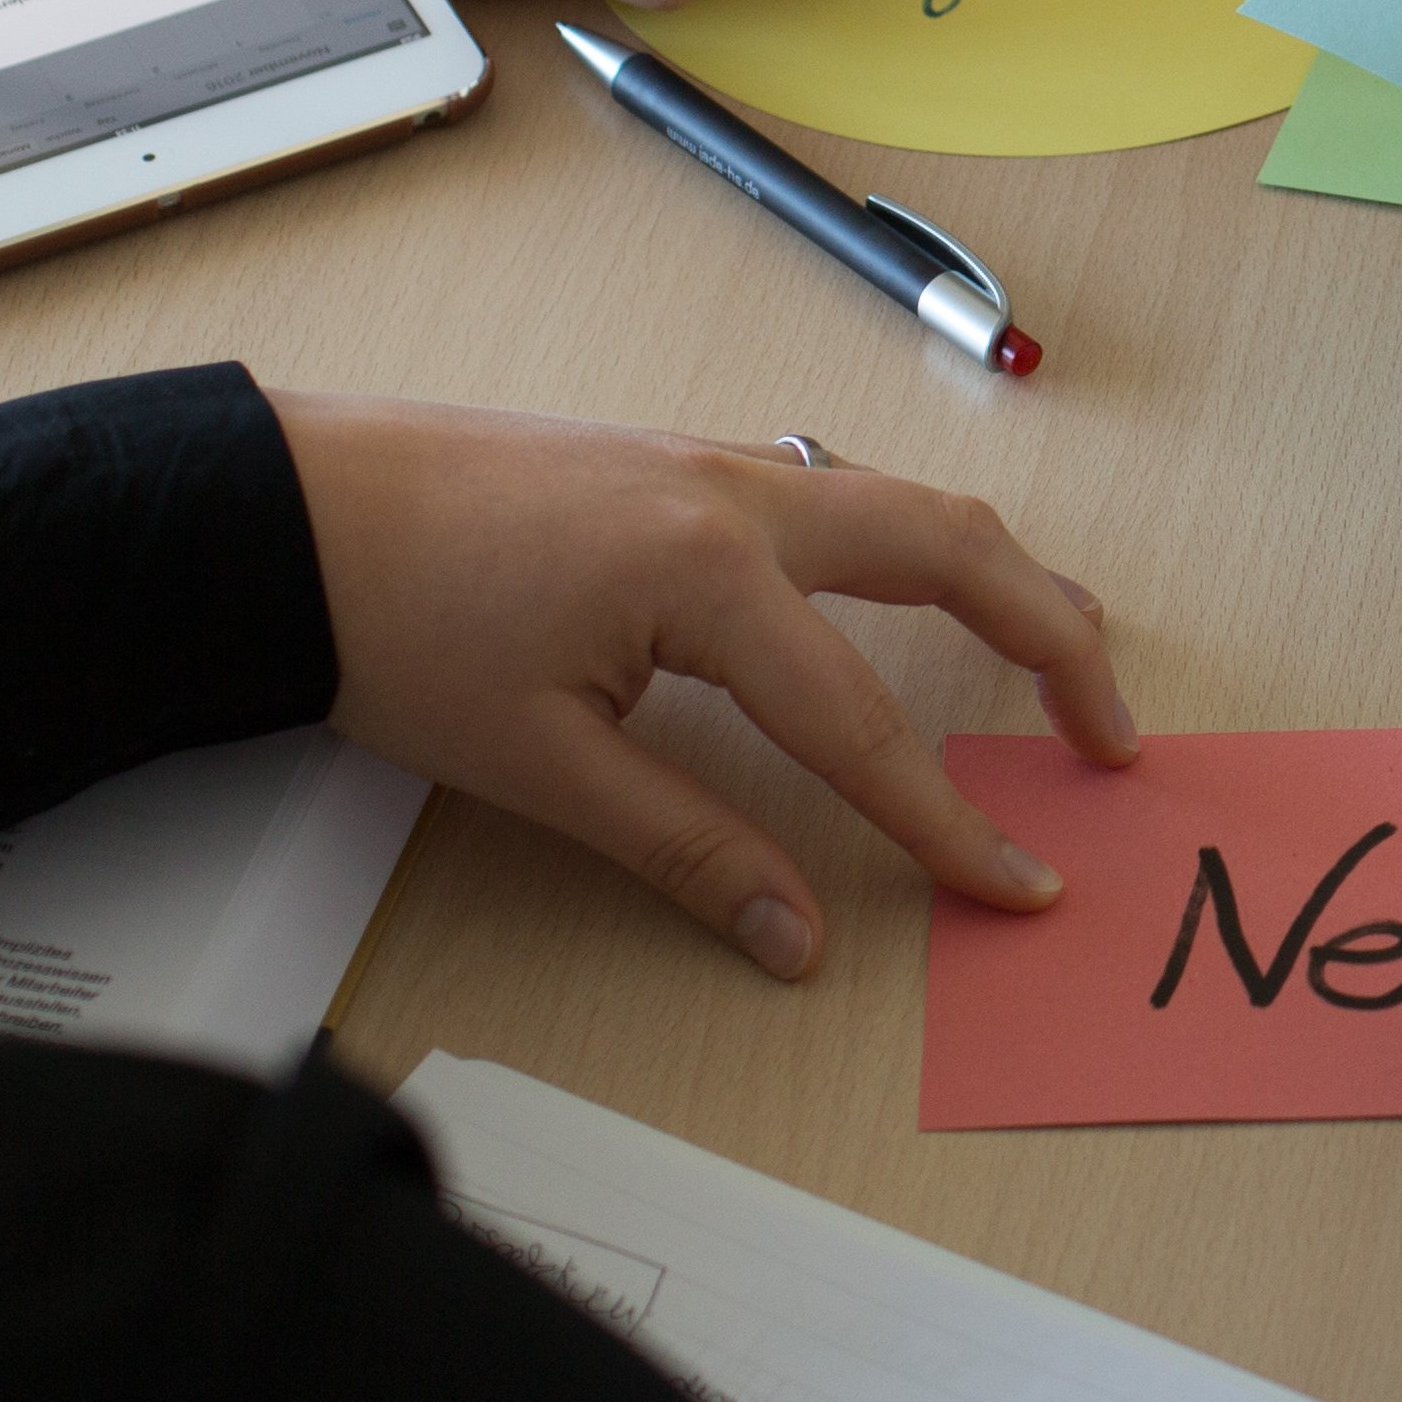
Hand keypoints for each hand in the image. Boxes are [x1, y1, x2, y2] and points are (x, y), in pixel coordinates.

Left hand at [282, 397, 1140, 981]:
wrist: (289, 506)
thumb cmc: (395, 627)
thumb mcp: (537, 763)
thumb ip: (685, 847)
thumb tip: (793, 938)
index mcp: (709, 574)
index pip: (865, 722)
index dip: (949, 819)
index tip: (1018, 883)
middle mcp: (742, 496)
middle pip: (955, 553)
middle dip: (1054, 641)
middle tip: (1113, 738)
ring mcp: (720, 463)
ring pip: (912, 505)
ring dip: (1005, 576)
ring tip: (1067, 652)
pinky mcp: (688, 463)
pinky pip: (851, 492)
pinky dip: (927, 542)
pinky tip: (926, 587)